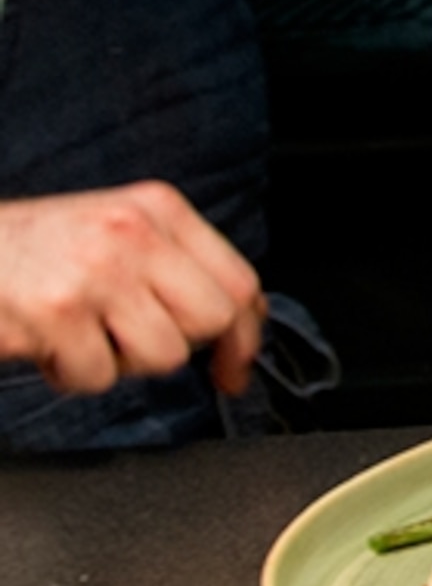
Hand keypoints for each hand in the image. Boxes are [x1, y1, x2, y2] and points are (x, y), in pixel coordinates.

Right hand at [0, 183, 266, 396]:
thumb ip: (175, 265)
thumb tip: (242, 320)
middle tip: (127, 338)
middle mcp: (134, 233)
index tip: (234, 369)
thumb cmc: (31, 249)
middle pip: (211, 321)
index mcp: (157, 210)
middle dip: (175, 345)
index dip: (246, 336)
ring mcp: (97, 271)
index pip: (239, 281)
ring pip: (163, 355)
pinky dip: (71, 374)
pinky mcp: (57, 311)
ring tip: (81, 335)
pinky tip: (48, 343)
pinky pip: (99, 376)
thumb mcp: (115, 231)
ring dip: (120, 363)